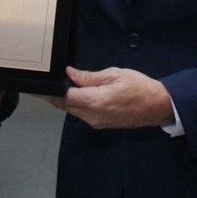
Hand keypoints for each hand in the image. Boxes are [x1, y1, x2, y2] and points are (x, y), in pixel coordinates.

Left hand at [45, 66, 175, 129]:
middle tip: (41, 85)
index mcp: (95, 102)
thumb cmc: (139, 87)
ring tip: (53, 87)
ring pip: (72, 111)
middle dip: (53, 96)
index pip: (64, 97)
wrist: (158, 106)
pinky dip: (74, 104)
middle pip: (65, 106)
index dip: (50, 91)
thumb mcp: (114, 74)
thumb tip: (70, 74)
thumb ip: (89, 77)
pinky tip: (72, 94)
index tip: (38, 86)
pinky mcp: (101, 124)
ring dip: (63, 100)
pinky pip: (82, 113)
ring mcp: (97, 122)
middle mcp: (93, 116)